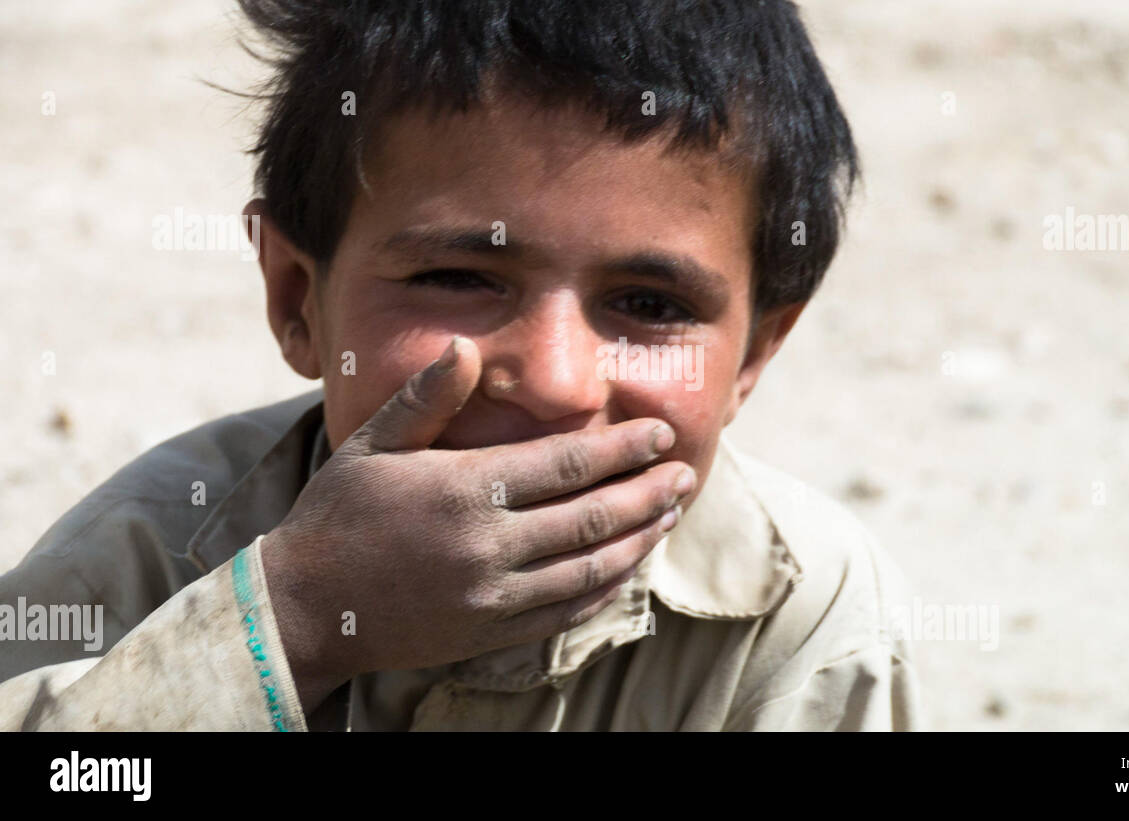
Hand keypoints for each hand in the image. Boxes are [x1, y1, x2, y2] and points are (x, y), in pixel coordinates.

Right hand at [260, 337, 694, 712]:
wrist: (302, 609)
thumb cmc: (337, 516)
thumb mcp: (371, 446)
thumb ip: (425, 400)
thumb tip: (468, 348)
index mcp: (462, 491)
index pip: (565, 465)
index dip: (622, 449)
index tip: (661, 435)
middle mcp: (485, 546)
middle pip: (591, 516)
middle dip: (646, 492)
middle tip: (684, 473)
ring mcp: (490, 596)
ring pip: (588, 567)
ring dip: (637, 539)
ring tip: (668, 514)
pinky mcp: (489, 633)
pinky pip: (564, 611)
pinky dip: (605, 588)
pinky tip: (628, 567)